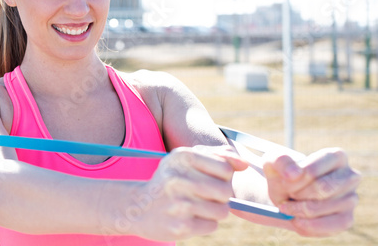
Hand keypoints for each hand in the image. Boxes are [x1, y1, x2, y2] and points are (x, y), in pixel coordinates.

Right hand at [130, 145, 247, 240]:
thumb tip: (245, 164)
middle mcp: (178, 178)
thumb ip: (218, 156)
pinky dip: (205, 223)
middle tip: (205, 194)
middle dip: (221, 195)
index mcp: (182, 157)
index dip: (224, 176)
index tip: (211, 177)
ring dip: (214, 210)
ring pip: (222, 210)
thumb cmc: (171, 179)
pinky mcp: (180, 227)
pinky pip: (212, 225)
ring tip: (196, 206)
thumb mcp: (187, 160)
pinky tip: (189, 217)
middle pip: (226, 190)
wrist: (138, 207)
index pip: (225, 168)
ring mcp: (178, 204)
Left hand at [263, 148, 360, 236]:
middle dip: (298, 194)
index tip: (283, 183)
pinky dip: (307, 225)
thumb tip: (294, 174)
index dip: (294, 180)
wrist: (285, 195)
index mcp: (336, 156)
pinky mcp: (346, 219)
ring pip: (323, 207)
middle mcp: (350, 176)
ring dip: (299, 210)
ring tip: (288, 206)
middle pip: (323, 188)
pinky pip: (329, 226)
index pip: (314, 171)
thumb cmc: (283, 174)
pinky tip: (296, 220)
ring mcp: (351, 198)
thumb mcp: (274, 162)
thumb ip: (281, 161)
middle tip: (287, 195)